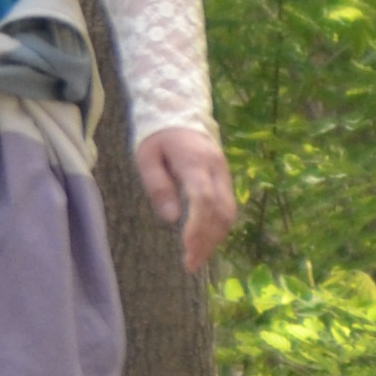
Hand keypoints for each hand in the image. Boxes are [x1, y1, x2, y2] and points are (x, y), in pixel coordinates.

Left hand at [137, 126, 236, 272]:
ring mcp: (224, 173)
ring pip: (228, 211)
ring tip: (196, 259)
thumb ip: (158, 186)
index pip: (203, 199)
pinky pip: (228, 207)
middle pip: (221, 210)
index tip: (186, 249)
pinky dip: (218, 228)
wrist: (180, 111)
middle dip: (207, 241)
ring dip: (215, 238)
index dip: (198, 227)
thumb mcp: (147, 156)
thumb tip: (172, 218)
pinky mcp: (225, 178)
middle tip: (190, 265)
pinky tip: (204, 242)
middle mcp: (216, 169)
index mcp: (195, 162)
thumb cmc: (157, 136)